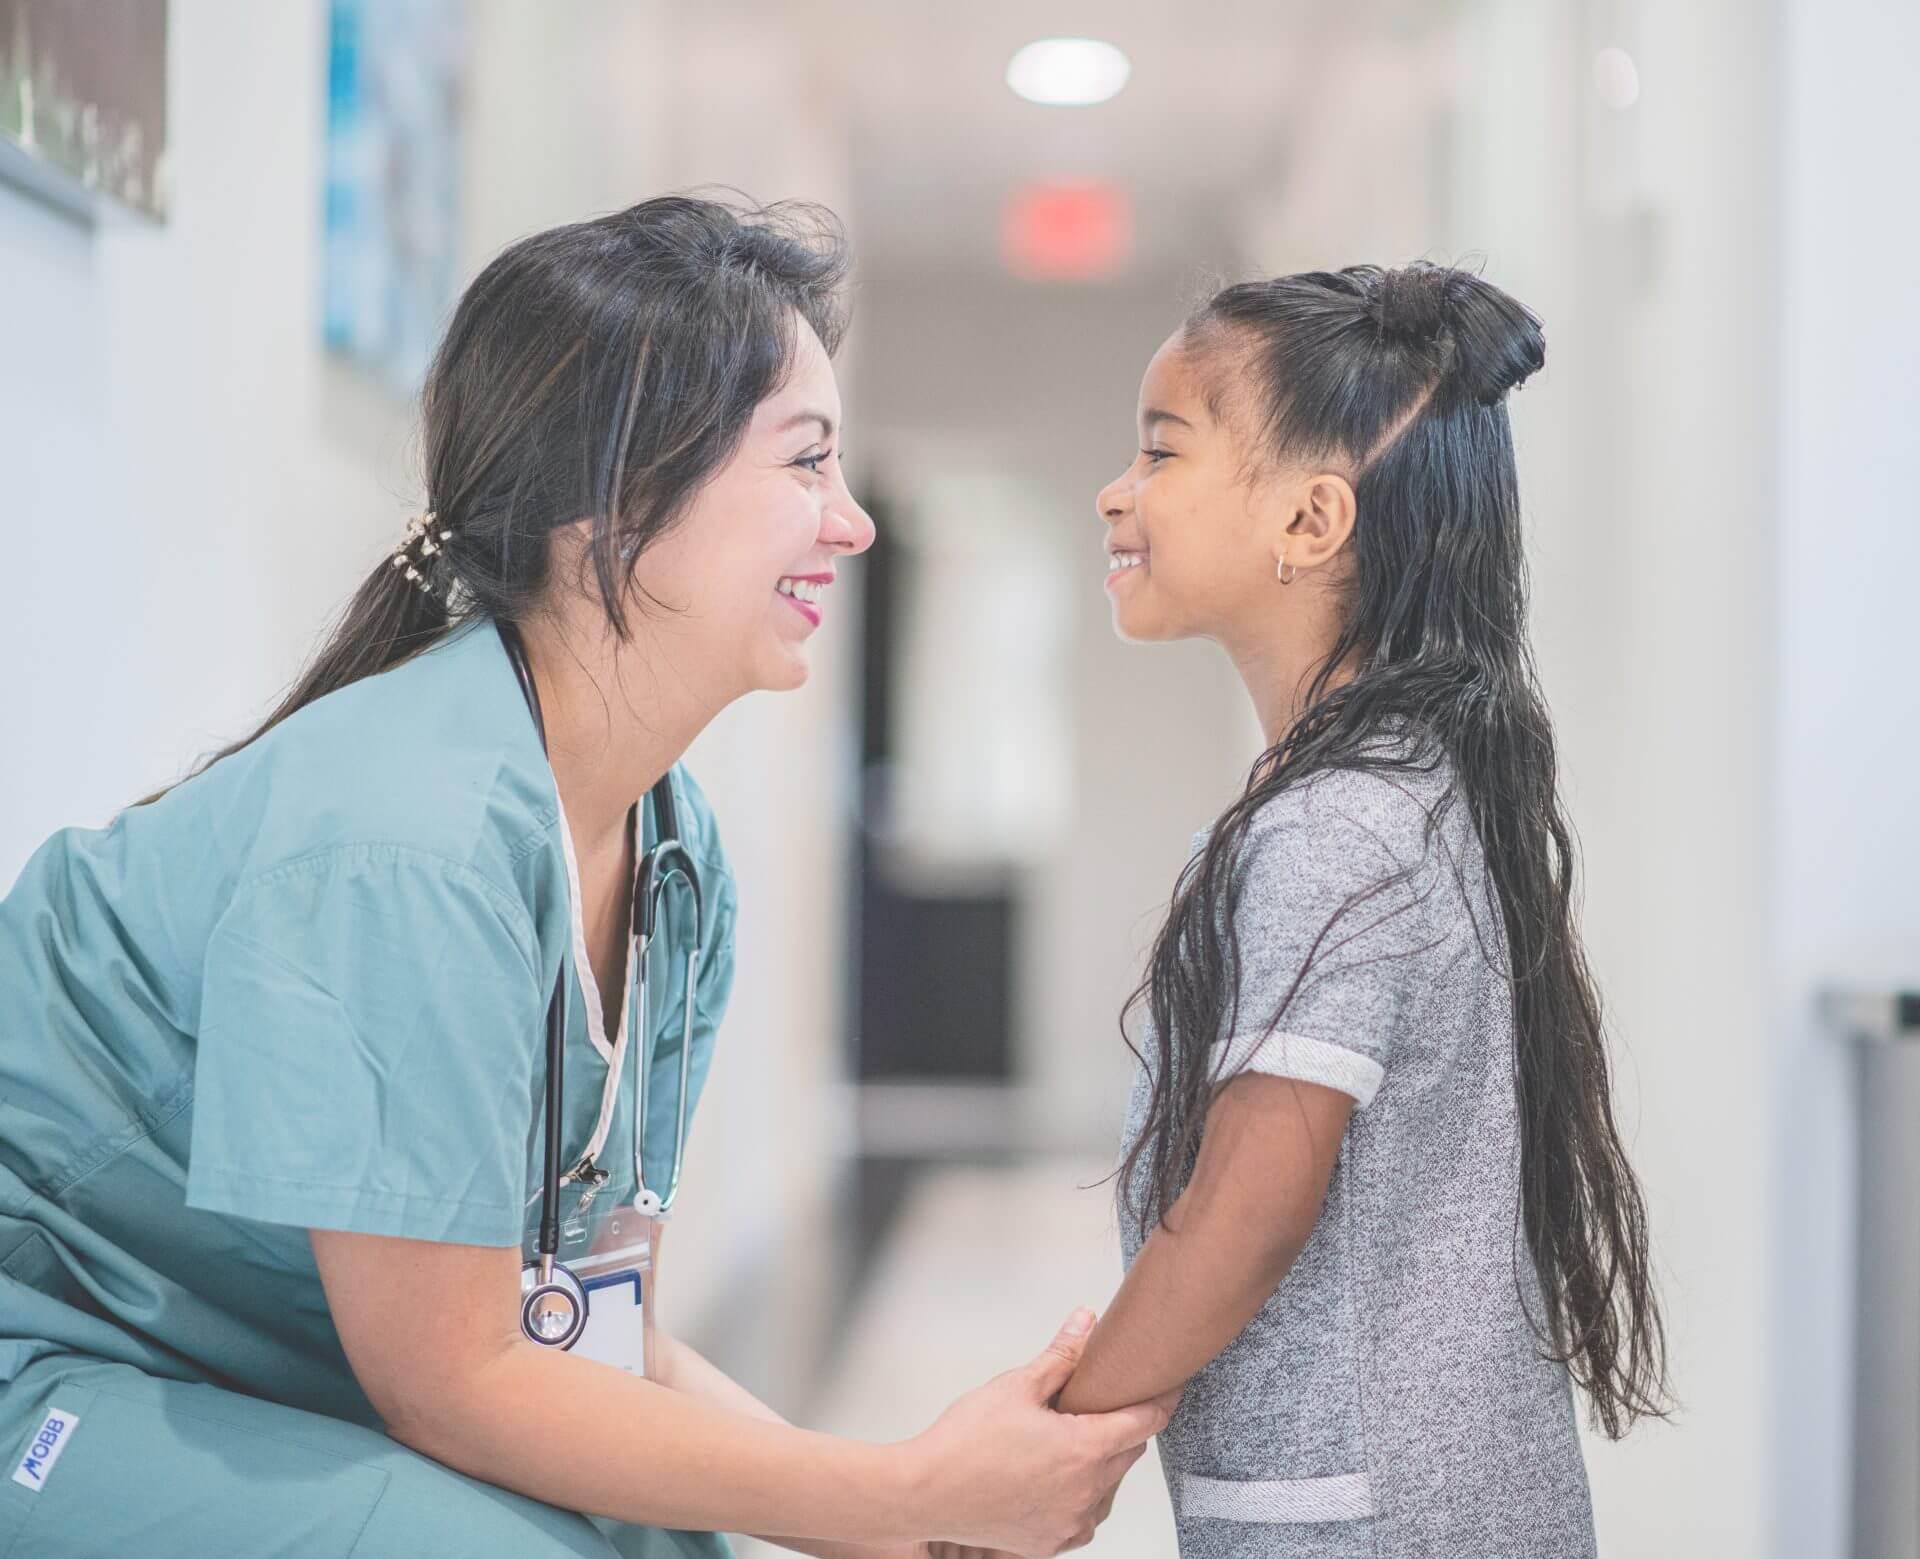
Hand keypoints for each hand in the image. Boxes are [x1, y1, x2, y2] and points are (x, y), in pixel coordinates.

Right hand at [901, 1308, 1171, 1555]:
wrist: (925, 1494)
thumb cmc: (965, 1440)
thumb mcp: (1017, 1386)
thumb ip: (1061, 1355)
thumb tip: (1087, 1320)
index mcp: (1084, 1450)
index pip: (1145, 1422)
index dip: (1162, 1399)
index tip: (1171, 1385)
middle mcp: (1086, 1493)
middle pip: (1128, 1453)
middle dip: (1124, 1426)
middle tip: (1107, 1403)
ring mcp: (1069, 1523)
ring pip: (1108, 1488)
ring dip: (1103, 1463)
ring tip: (1074, 1439)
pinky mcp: (1050, 1544)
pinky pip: (1085, 1516)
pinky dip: (1083, 1495)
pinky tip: (1060, 1476)